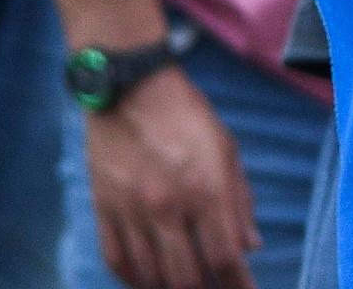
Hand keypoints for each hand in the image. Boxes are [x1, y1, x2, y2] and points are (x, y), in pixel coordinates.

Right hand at [85, 65, 258, 288]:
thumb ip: (240, 201)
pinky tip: (144, 280)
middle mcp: (167, 204)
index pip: (225, 259)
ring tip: (179, 287)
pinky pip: (115, 256)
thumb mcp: (226, 149)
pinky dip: (132, 278)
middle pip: (186, 277)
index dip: (238, 286)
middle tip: (210, 288)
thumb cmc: (184, 114)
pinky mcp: (103, 202)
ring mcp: (130, 206)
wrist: (127, 84)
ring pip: (150, 275)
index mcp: (205, 190)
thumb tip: (250, 246)